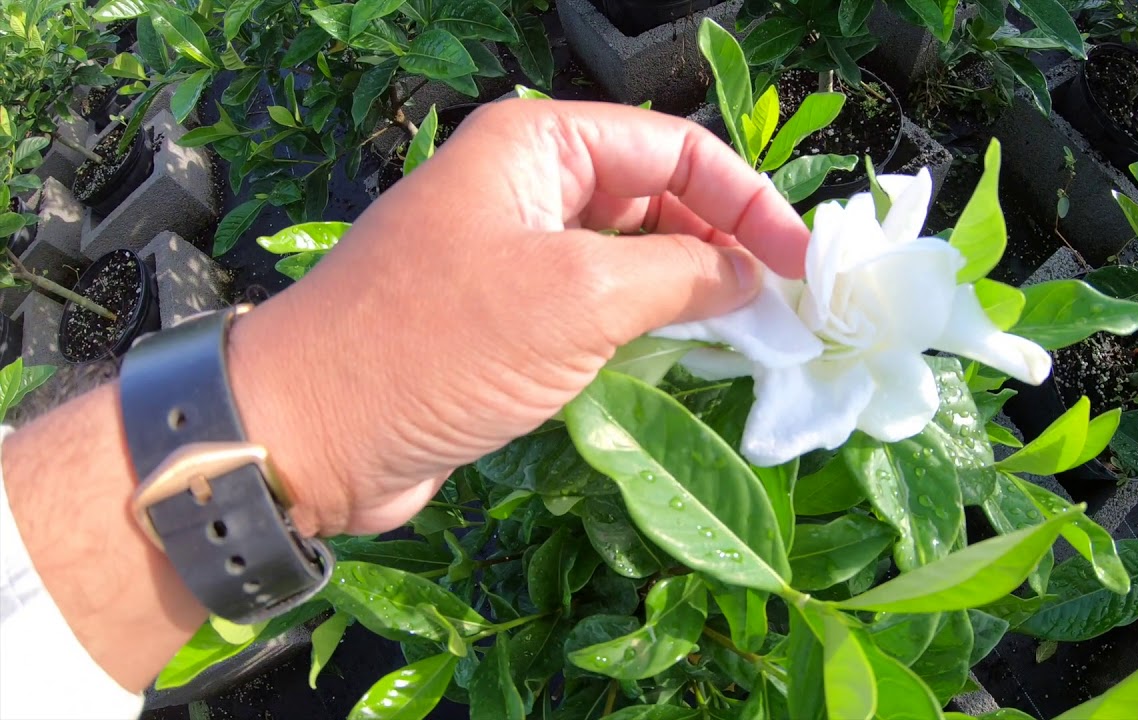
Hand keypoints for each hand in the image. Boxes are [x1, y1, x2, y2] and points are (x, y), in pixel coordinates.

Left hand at [229, 99, 809, 536]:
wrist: (311, 433)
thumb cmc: (442, 346)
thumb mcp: (578, 298)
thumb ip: (680, 274)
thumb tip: (750, 274)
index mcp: (539, 146)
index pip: (674, 149)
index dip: (748, 200)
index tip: (801, 264)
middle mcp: (526, 185)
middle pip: (654, 195)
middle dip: (721, 242)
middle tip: (781, 306)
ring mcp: (512, 252)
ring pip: (627, 253)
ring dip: (686, 286)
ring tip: (746, 333)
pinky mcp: (503, 315)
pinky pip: (593, 303)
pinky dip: (642, 322)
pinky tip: (683, 353)